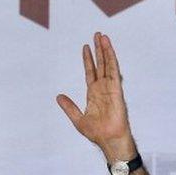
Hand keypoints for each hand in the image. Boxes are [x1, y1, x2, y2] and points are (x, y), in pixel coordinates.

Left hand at [56, 32, 135, 159]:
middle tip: (97, 35)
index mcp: (94, 94)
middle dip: (99, 50)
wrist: (108, 140)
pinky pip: (115, 72)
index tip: (86, 47)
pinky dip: (112, 60)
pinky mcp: (117, 90)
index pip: (91, 72)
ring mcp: (111, 88)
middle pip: (101, 64)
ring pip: (108, 64)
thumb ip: (69, 106)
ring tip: (103, 37)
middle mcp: (103, 88)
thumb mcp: (77, 118)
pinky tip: (109, 49)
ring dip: (106, 50)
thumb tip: (58, 97)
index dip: (88, 59)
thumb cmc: (97, 132)